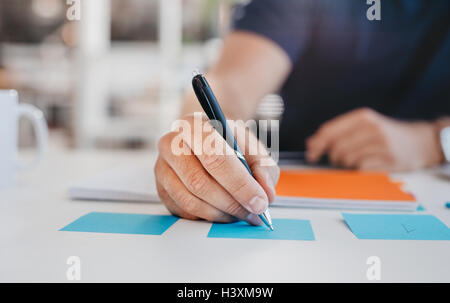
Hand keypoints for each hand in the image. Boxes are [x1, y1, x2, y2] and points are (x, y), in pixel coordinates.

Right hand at [154, 113, 279, 223]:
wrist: (208, 140)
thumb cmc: (231, 144)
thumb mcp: (253, 149)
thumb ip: (264, 169)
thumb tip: (266, 194)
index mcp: (194, 125)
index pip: (215, 157)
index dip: (239, 184)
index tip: (260, 202)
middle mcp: (171, 144)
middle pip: (199, 182)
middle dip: (231, 203)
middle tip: (253, 213)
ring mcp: (162, 167)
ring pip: (191, 201)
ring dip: (220, 213)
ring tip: (241, 213)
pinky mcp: (161, 189)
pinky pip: (184, 211)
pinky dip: (207, 217)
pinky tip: (223, 212)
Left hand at [306, 108, 442, 170]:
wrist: (419, 141)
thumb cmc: (385, 134)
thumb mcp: (364, 125)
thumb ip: (338, 132)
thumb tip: (311, 143)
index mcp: (362, 116)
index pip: (330, 131)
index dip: (317, 144)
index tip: (310, 153)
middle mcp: (371, 127)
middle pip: (336, 147)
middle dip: (332, 156)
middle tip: (337, 159)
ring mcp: (381, 143)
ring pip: (347, 159)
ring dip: (346, 163)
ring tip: (355, 160)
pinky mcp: (388, 159)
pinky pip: (361, 168)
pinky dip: (359, 169)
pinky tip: (366, 164)